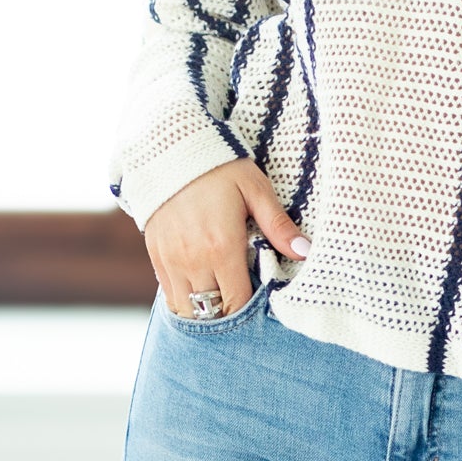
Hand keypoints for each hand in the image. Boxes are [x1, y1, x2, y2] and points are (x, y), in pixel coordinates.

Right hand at [144, 161, 309, 318]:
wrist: (170, 148)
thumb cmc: (220, 168)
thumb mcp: (255, 190)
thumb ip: (279, 226)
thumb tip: (305, 251)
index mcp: (221, 247)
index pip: (237, 301)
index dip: (251, 309)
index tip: (260, 300)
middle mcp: (192, 259)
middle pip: (212, 312)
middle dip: (230, 313)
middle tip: (244, 301)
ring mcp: (171, 259)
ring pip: (187, 310)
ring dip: (206, 310)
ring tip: (223, 298)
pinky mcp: (156, 255)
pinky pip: (169, 294)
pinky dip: (185, 299)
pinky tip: (202, 287)